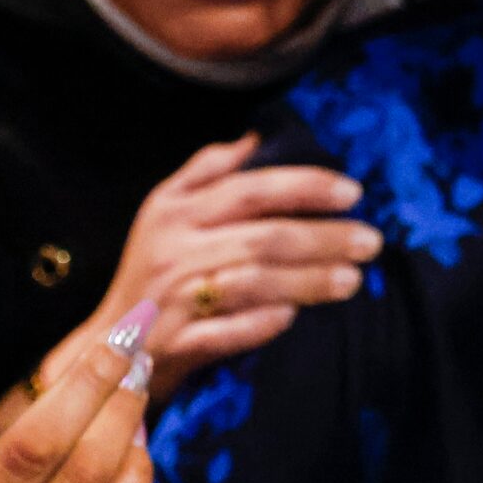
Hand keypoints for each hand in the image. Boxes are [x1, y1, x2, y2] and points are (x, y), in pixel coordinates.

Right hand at [22, 136, 375, 412]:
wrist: (111, 346)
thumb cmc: (152, 270)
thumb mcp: (165, 210)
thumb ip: (207, 171)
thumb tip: (255, 137)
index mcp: (177, 212)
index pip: (251, 189)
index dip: (306, 187)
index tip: (354, 193)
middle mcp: (175, 250)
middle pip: (263, 238)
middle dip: (324, 239)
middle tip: (371, 242)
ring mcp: (173, 299)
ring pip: (252, 284)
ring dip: (307, 281)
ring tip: (352, 280)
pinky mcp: (175, 344)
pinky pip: (224, 333)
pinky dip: (260, 325)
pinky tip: (292, 317)